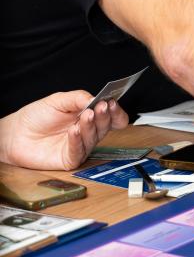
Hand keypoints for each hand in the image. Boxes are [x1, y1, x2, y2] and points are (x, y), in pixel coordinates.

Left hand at [0, 91, 128, 170]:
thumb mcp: (58, 100)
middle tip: (102, 107)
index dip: (115, 111)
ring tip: (85, 116)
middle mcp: (87, 131)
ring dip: (91, 126)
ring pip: (94, 138)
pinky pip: (79, 152)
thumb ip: (78, 98)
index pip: (110, 116)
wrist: (16, 133)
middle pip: (106, 126)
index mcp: (88, 115)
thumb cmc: (37, 116)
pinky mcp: (70, 159)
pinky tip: (74, 131)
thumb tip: (95, 99)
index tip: (112, 102)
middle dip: (106, 116)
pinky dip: (78, 140)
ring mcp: (80, 145)